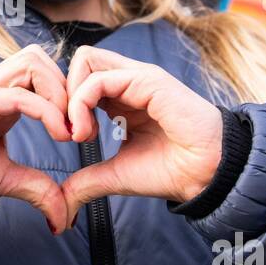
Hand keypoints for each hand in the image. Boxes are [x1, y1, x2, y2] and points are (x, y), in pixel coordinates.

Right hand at [0, 44, 71, 234]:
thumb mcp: (9, 179)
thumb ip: (38, 190)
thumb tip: (63, 219)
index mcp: (5, 97)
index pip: (42, 73)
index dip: (68, 93)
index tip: (83, 130)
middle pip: (39, 58)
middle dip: (66, 88)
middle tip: (78, 127)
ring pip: (31, 62)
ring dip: (58, 93)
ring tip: (66, 128)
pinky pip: (19, 94)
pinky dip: (46, 110)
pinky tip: (59, 134)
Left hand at [60, 46, 224, 225]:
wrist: (204, 175)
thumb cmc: (169, 171)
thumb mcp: (115, 175)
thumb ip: (86, 182)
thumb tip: (61, 204)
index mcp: (121, 97)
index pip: (80, 77)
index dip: (64, 102)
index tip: (66, 137)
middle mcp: (128, 82)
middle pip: (79, 60)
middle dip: (61, 92)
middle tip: (66, 129)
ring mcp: (137, 77)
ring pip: (84, 61)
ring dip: (69, 98)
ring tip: (77, 133)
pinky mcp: (147, 80)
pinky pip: (98, 79)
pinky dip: (80, 104)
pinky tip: (86, 132)